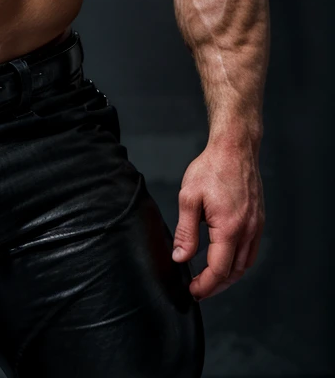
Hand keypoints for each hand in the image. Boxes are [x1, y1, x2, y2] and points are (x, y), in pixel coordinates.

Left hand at [171, 137, 264, 300]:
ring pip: (245, 263)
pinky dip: (238, 262)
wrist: (234, 148)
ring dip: (229, 276)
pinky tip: (226, 259)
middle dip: (216, 286)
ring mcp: (256, 226)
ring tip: (210, 280)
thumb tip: (180, 258)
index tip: (192, 291)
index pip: (219, 269)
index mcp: (230, 228)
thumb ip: (186, 231)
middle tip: (199, 290)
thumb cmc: (211, 168)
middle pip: (235, 272)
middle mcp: (248, 231)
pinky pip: (251, 250)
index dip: (205, 285)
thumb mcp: (189, 197)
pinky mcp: (259, 220)